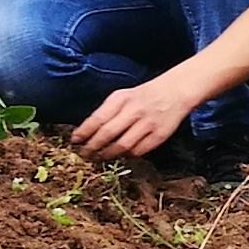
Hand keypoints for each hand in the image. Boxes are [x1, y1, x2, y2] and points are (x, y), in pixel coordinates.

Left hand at [71, 75, 200, 160]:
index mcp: (121, 99)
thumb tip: (86, 133)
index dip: (83, 132)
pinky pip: (138, 151)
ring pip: (122, 146)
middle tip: (84, 155)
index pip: (97, 118)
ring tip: (100, 157)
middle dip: (92, 147)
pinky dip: (127, 155)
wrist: (175, 92)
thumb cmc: (143, 96)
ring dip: (108, 154)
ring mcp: (148, 124)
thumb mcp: (122, 97)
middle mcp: (134, 110)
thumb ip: (106, 112)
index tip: (74, 141)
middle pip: (107, 134)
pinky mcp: (159, 135)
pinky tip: (121, 154)